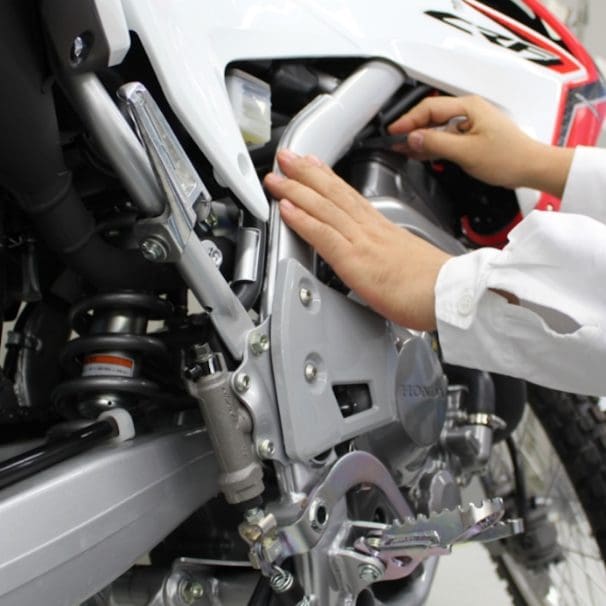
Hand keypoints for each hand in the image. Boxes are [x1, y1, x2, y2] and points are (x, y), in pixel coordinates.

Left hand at [263, 150, 451, 329]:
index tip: (314, 164)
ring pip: (324, 207)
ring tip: (278, 175)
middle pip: (334, 193)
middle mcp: (370, 229)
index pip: (350, 196)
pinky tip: (287, 207)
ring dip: (297, 188)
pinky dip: (303, 219)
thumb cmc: (434, 285)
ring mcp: (362, 241)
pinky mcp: (355, 260)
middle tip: (287, 157)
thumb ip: (387, 256)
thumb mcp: (408, 261)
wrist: (450, 294)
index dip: (328, 178)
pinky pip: (324, 234)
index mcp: (382, 229)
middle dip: (307, 173)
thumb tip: (380, 261)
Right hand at [389, 95, 573, 197]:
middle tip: (393, 140)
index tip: (393, 131)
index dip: (408, 120)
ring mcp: (469, 124)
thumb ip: (436, 144)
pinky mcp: (470, 137)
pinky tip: (420, 152)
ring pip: (436, 128)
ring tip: (402, 148)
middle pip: (431, 116)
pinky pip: (445, 138)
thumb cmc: (509, 157)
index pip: (429, 109)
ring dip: (420, 138)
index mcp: (468, 107)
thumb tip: (413, 138)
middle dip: (411, 128)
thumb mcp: (467, 152)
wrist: (531, 167)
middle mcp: (468, 112)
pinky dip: (431, 145)